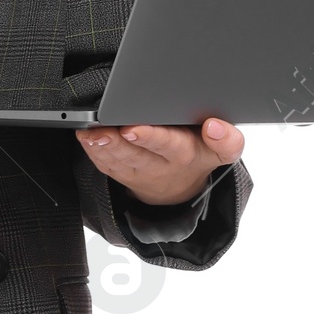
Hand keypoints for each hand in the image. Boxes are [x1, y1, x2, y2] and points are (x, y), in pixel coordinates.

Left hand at [76, 115, 243, 204]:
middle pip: (137, 154)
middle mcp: (161, 166)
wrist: (183, 187)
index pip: (169, 145)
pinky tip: (85, 138)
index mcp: (186, 154)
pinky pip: (107, 166)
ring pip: (119, 161)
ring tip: (89, 133)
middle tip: (102, 130)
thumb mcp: (222, 151)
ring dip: (102, 147)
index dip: (151, 137)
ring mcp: (140, 173)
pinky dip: (94, 152)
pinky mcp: (124, 176)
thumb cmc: (200, 155)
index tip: (133, 127)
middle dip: (118, 142)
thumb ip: (227, 139)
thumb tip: (216, 126)